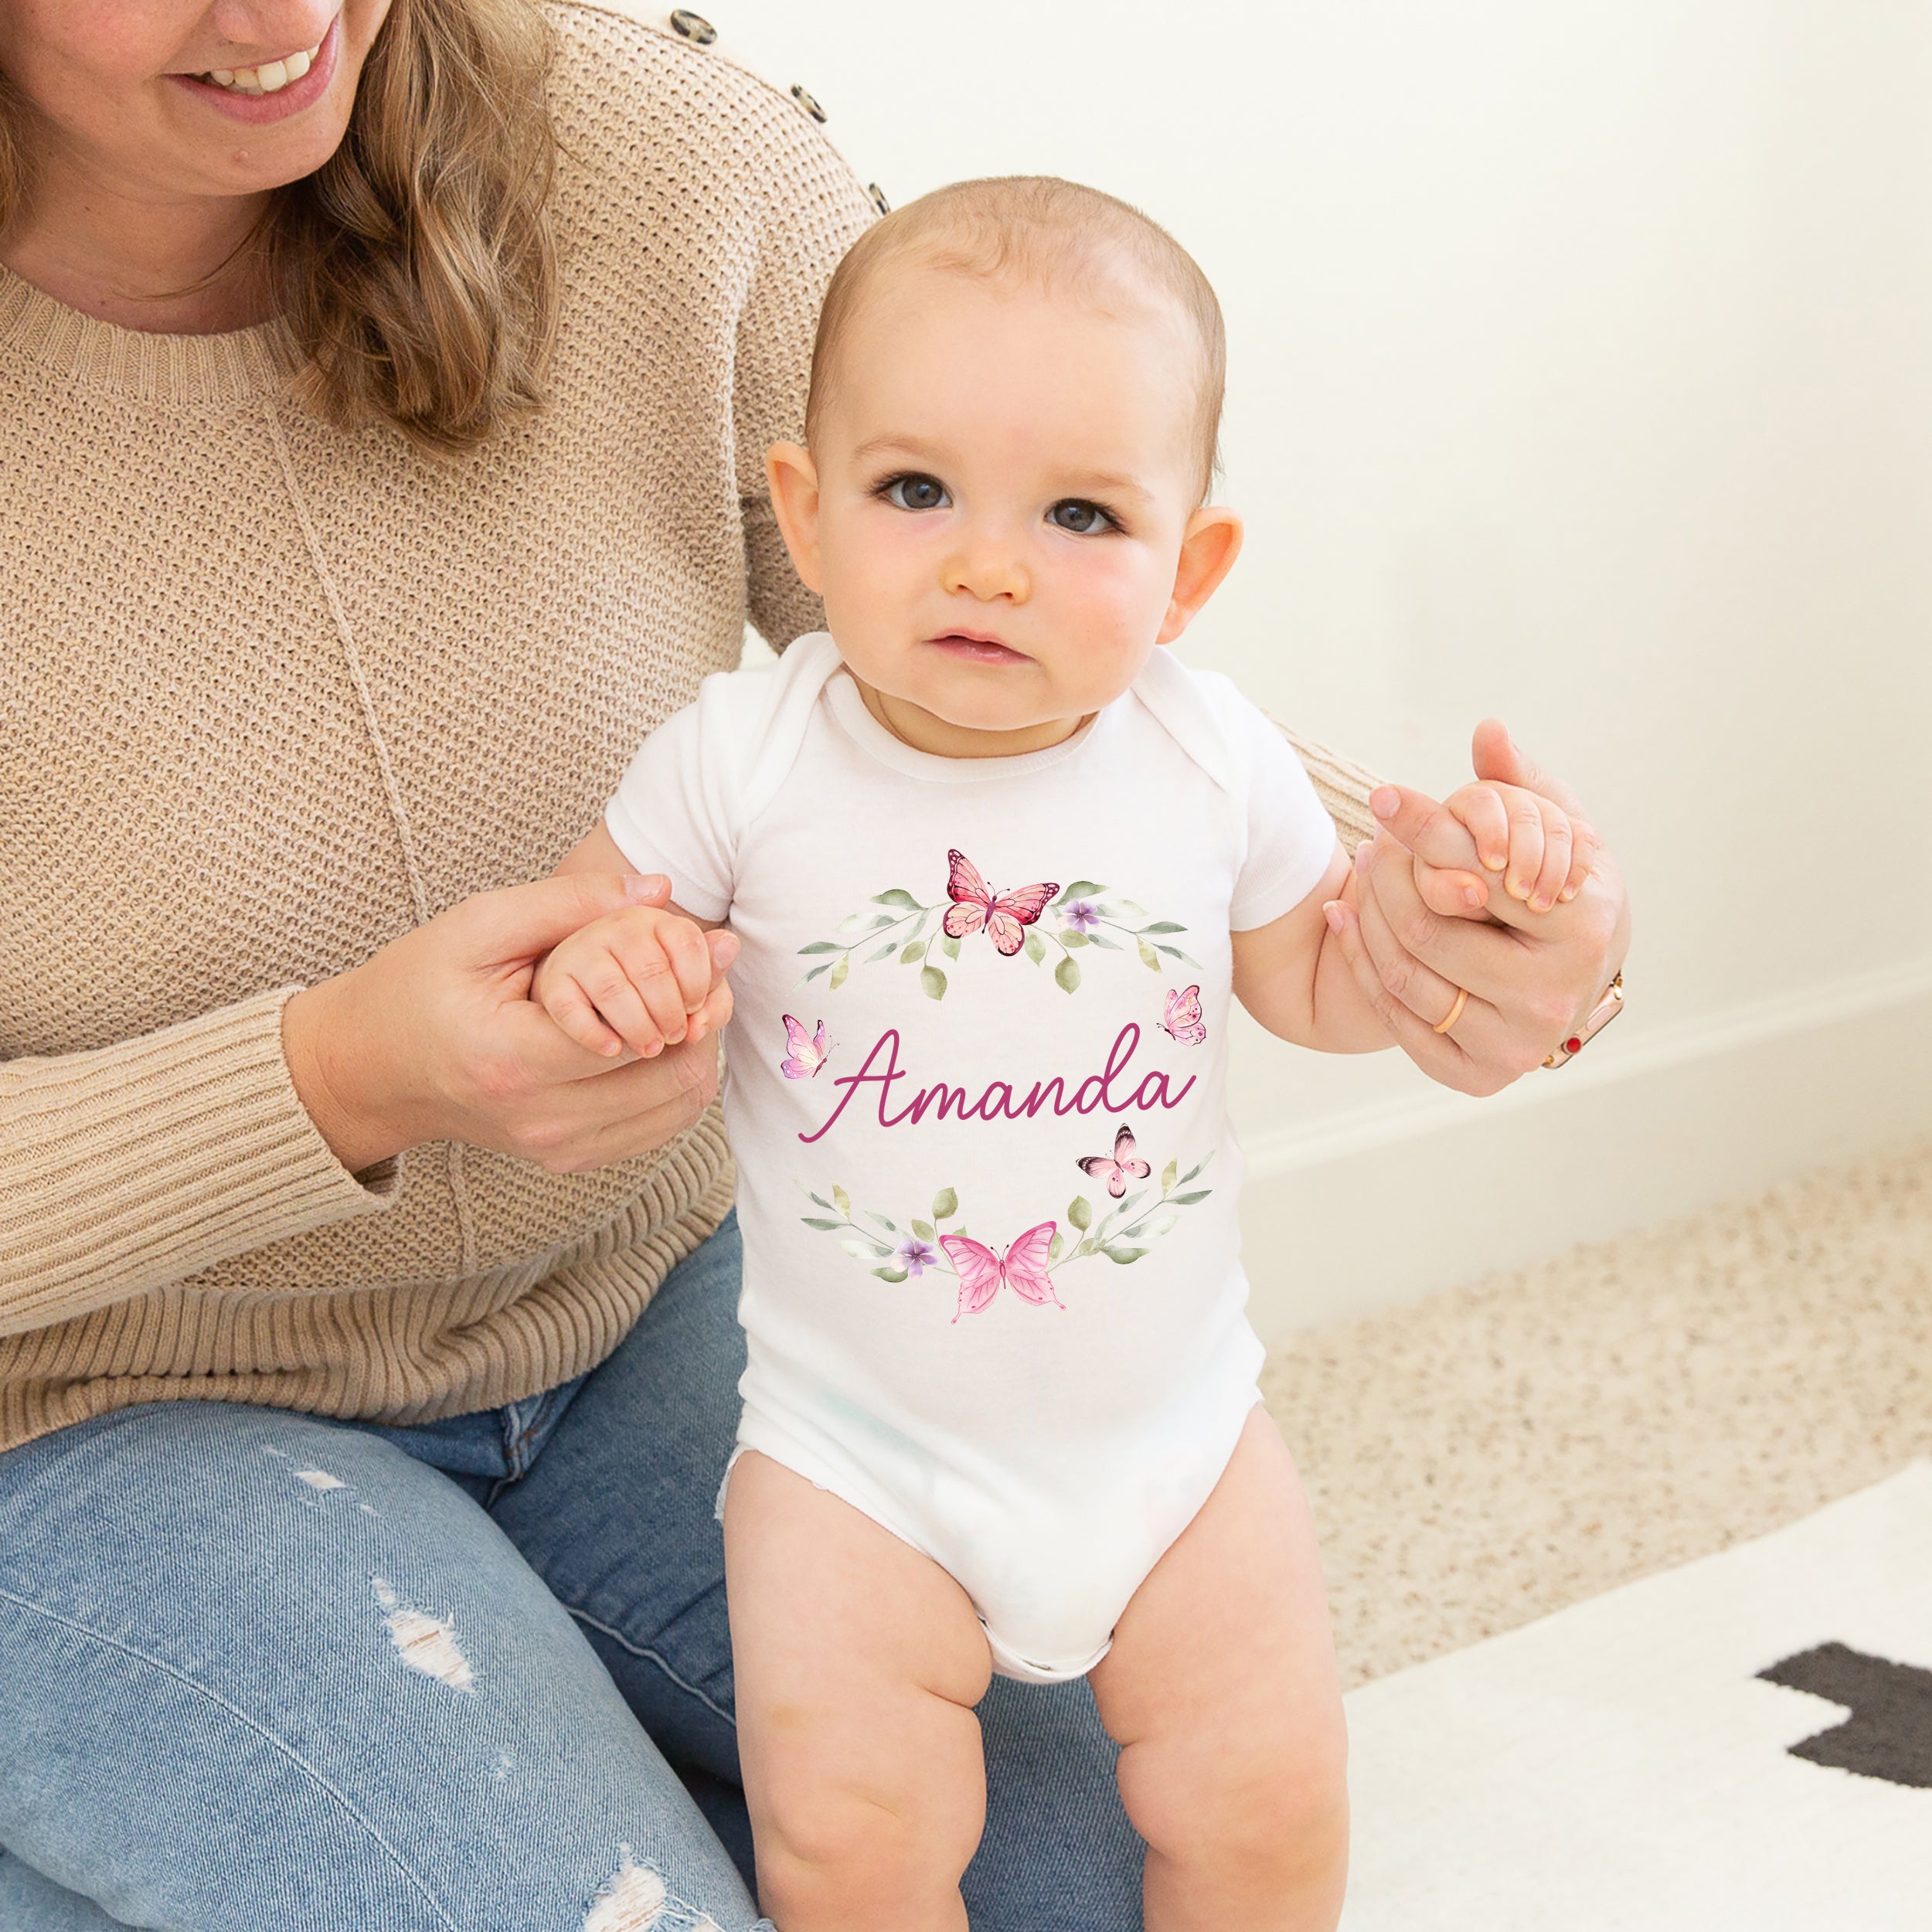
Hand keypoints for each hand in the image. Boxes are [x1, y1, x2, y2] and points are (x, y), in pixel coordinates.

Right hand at [283, 873, 739, 1175]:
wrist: (372, 1069)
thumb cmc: (417, 986)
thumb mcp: (477, 926)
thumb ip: (567, 902)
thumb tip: (659, 890)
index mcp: (514, 1060)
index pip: (638, 1034)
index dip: (688, 986)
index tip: (708, 943)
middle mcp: (541, 1119)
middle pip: (672, 1076)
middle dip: (704, 1017)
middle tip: (709, 968)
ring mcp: (557, 1147)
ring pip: (678, 1106)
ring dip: (700, 1049)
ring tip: (690, 997)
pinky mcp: (569, 1157)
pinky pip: (659, 1127)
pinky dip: (678, 1079)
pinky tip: (666, 1035)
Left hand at [1322, 721, 1628, 1094]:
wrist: (1568, 977)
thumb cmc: (1559, 890)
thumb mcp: (1557, 829)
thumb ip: (1521, 782)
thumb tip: (1487, 730)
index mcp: (1584, 928)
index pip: (1476, 873)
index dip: (1423, 830)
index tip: (1381, 798)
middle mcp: (1555, 996)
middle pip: (1428, 928)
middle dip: (1387, 877)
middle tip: (1369, 842)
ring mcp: (1515, 1045)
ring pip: (1404, 974)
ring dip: (1368, 917)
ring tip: (1361, 873)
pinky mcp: (1476, 1075)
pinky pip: (1396, 1016)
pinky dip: (1361, 962)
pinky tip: (1346, 917)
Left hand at [1438, 778, 1595, 914]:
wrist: (1517, 931)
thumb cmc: (1467, 921)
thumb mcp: (1450, 906)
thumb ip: (1441, 889)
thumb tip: (1466, 876)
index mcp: (1459, 811)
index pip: (1480, 801)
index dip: (1492, 830)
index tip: (1495, 866)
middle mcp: (1497, 803)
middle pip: (1522, 809)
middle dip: (1524, 853)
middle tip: (1519, 894)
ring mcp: (1536, 812)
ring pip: (1555, 822)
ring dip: (1551, 867)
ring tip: (1539, 906)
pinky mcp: (1569, 828)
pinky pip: (1582, 835)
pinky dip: (1576, 868)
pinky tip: (1565, 896)